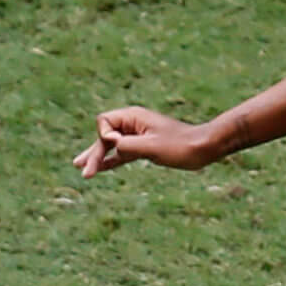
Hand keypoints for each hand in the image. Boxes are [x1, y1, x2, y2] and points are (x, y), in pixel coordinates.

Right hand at [71, 107, 216, 176]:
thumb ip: (127, 145)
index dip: (105, 136)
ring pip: (112, 146)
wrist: (204, 148)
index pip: (104, 122)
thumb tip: (112, 146)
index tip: (119, 146)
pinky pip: (123, 154)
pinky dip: (112, 161)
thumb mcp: (152, 147)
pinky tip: (101, 170)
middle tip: (81, 168)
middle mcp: (133, 124)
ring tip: (81, 170)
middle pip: (105, 136)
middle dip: (94, 152)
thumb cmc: (181, 145)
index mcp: (134, 116)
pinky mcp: (145, 147)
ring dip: (98, 158)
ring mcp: (138, 135)